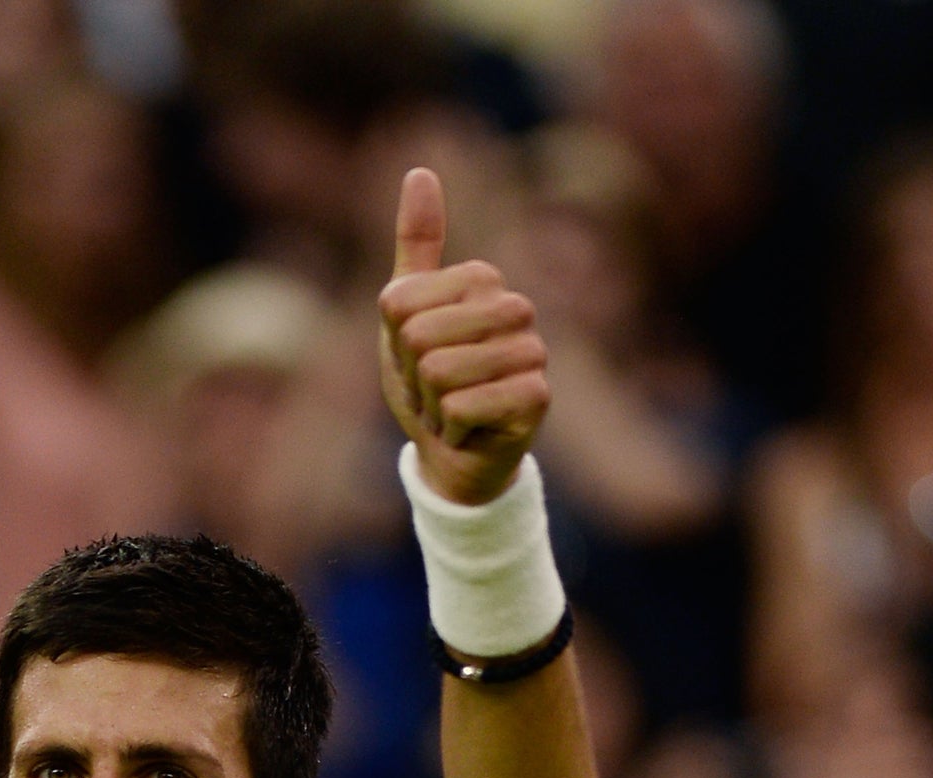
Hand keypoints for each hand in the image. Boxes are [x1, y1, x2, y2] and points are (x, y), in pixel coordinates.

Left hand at [378, 168, 547, 505]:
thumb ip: (415, 246)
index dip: (395, 341)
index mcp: (482, 280)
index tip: (416, 357)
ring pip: (439, 372)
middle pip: (420, 337)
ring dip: (430, 404)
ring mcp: (533, 352)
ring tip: (451, 407)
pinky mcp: (537, 398)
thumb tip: (420, 170)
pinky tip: (468, 428)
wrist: (453, 451)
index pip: (400, 303)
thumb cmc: (427, 380)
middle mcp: (516, 308)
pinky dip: (450, 427)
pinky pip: (460, 406)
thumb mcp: (406, 312)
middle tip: (433, 389)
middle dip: (411, 375)